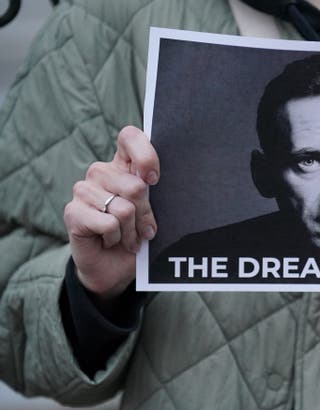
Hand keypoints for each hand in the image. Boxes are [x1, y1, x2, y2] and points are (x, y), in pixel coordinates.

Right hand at [63, 126, 158, 300]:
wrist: (114, 269)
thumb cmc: (138, 236)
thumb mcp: (153, 213)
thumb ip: (154, 194)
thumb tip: (153, 181)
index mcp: (123, 166)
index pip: (130, 137)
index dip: (145, 155)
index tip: (154, 179)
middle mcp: (101, 172)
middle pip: (136, 186)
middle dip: (146, 214)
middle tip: (144, 229)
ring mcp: (84, 190)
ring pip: (123, 208)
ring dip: (132, 231)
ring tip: (128, 238)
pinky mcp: (72, 212)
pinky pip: (108, 224)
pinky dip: (116, 238)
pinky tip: (110, 241)